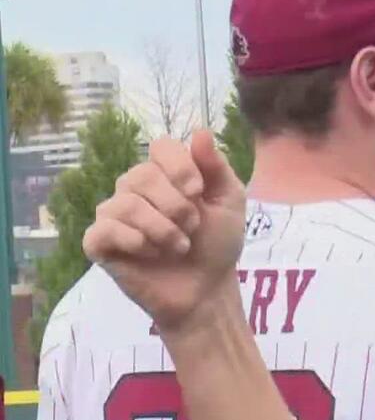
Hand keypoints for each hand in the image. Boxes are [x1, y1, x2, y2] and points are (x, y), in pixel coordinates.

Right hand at [83, 129, 246, 332]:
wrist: (207, 289)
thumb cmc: (217, 242)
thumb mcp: (229, 201)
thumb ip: (216, 166)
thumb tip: (200, 131)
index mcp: (166, 173)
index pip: (161, 146)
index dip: (179, 166)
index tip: (198, 192)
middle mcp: (135, 188)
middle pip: (141, 174)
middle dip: (176, 205)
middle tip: (193, 227)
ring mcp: (114, 214)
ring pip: (125, 202)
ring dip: (162, 228)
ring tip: (179, 246)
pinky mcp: (100, 243)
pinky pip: (105, 229)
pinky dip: (135, 242)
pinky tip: (151, 253)